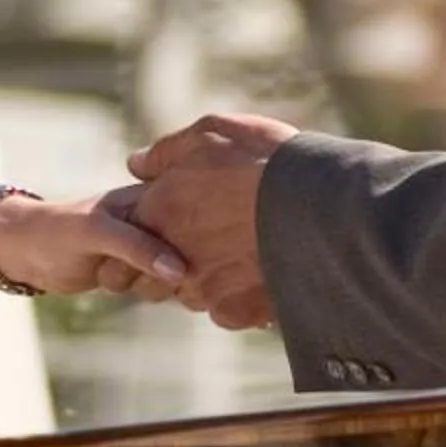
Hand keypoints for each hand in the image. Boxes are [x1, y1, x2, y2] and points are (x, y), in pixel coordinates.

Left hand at [0, 189, 187, 298]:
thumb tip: (180, 272)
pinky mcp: (143, 268)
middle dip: (167, 271)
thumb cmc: (58, 231)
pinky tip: (121, 283)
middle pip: (193, 252)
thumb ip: (138, 248)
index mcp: (155, 193)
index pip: (194, 215)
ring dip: (153, 286)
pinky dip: (149, 292)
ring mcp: (153, 244)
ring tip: (111, 270)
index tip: (157, 257)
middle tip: (122, 265)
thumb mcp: (97, 234)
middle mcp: (160, 217)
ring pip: (180, 275)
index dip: (188, 241)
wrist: (25, 251)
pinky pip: (165, 287)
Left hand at [127, 113, 298, 330]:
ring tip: (240, 253)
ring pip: (190, 294)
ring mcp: (201, 288)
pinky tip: (260, 272)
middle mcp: (170, 254)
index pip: (125, 237)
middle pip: (150, 277)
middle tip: (206, 243)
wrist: (321, 205)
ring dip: (204, 280)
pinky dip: (237, 297)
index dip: (142, 236)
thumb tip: (137, 164)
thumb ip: (167, 152)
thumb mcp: (212, 134)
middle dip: (167, 266)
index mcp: (159, 209)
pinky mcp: (233, 312)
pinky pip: (225, 311)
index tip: (165, 229)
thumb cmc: (265, 160)